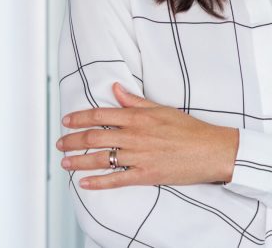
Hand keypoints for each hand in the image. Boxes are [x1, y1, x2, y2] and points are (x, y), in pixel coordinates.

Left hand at [57, 82, 238, 189]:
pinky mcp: (146, 176)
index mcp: (138, 117)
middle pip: (94, 137)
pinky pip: (116, 180)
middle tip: (59, 143)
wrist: (211, 150)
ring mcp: (139, 157)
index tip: (66, 121)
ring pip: (101, 159)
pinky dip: (98, 182)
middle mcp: (135, 136)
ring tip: (64, 162)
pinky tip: (85, 183)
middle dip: (72, 140)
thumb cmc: (189, 129)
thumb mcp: (161, 108)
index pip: (100, 115)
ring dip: (79, 161)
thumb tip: (115, 88)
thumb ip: (135, 101)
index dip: (79, 118)